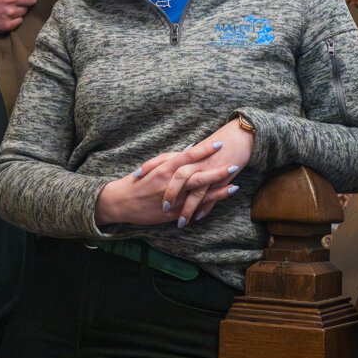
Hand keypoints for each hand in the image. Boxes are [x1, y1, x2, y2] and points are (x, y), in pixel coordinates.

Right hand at [95, 127, 246, 228]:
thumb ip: (171, 158)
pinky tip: (219, 203)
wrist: (122, 202)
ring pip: (198, 193)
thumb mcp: (153, 166)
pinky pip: (193, 209)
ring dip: (218, 189)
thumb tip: (190, 149)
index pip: (188, 156)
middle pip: (197, 175)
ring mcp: (173, 199)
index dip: (205, 150)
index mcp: (164, 168)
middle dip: (217, 170)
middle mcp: (170, 182)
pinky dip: (208, 205)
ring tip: (235, 185)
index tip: (219, 144)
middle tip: (234, 164)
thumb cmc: (138, 181)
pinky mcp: (173, 213)